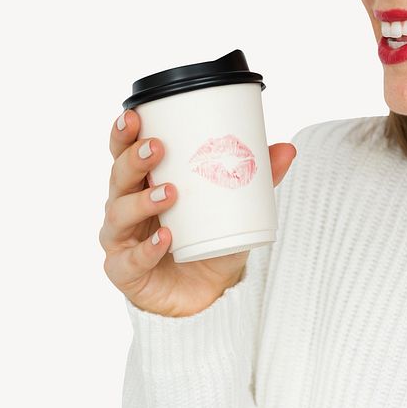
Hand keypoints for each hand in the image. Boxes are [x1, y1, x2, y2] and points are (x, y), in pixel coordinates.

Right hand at [100, 109, 295, 316]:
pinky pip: (132, 259)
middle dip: (134, 160)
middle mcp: (125, 206)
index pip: (124, 153)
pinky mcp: (125, 271)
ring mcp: (122, 240)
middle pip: (118, 177)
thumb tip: (288, 149)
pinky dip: (149, 248)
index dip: (123, 134)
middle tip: (158, 148)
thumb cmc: (210, 237)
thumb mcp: (236, 206)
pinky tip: (165, 238)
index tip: (134, 115)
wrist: (206, 292)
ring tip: (170, 192)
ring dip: (144, 201)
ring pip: (120, 214)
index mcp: (145, 182)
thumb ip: (258, 178)